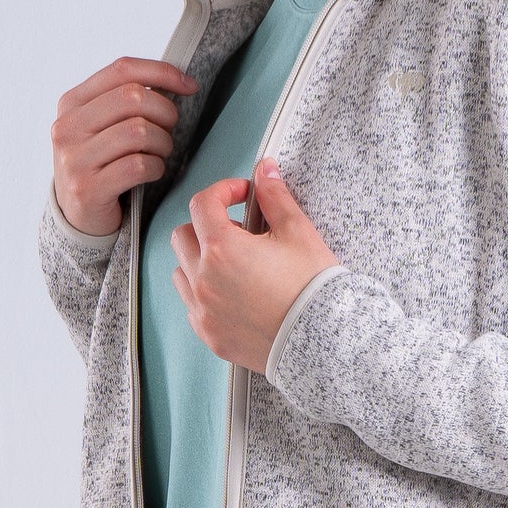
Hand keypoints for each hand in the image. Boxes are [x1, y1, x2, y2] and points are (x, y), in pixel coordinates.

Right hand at [51, 57, 198, 235]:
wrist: (77, 214)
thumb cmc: (101, 161)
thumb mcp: (101, 124)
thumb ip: (126, 99)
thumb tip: (178, 81)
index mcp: (72, 103)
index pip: (122, 69)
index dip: (162, 72)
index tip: (190, 86)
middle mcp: (67, 127)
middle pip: (133, 97)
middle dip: (165, 112)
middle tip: (169, 129)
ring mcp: (74, 159)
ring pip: (138, 131)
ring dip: (163, 142)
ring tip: (161, 151)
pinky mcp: (87, 189)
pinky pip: (138, 166)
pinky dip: (156, 167)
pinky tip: (153, 171)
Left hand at [170, 157, 339, 372]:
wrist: (325, 339)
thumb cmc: (312, 286)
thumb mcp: (298, 232)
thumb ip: (275, 196)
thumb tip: (265, 169)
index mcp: (222, 249)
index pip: (202, 204)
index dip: (223, 191)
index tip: (243, 195)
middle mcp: (203, 279)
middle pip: (183, 236)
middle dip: (206, 226)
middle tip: (240, 231)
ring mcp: (203, 310)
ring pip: (181, 271)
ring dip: (200, 260)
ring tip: (235, 264)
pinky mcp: (209, 334)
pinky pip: (192, 305)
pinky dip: (205, 293)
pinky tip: (235, 293)